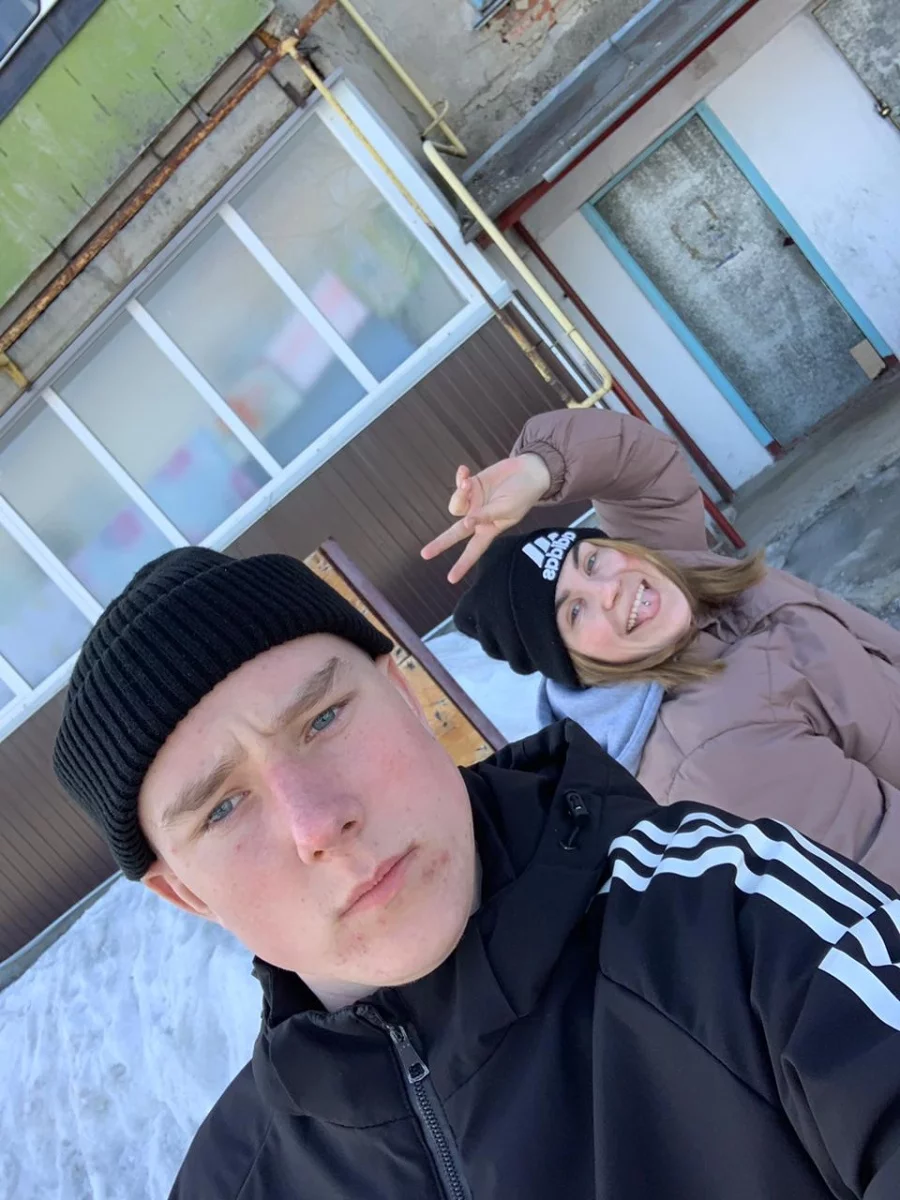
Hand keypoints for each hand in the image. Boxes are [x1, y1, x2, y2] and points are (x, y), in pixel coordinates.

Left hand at [421, 454, 550, 582]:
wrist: (529, 470)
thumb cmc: (523, 494)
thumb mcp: (507, 509)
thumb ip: (486, 515)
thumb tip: (466, 522)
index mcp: (489, 529)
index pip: (474, 550)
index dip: (463, 564)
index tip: (451, 579)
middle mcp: (478, 518)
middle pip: (456, 533)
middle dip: (441, 543)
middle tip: (425, 554)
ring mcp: (474, 502)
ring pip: (456, 504)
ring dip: (459, 494)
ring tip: (467, 483)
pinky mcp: (472, 485)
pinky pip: (459, 485)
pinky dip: (459, 478)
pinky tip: (464, 470)